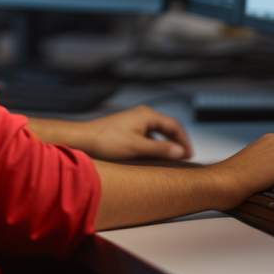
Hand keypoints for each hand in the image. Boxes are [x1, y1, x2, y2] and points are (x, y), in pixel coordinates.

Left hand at [27, 105, 192, 161]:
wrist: (83, 138)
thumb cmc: (106, 140)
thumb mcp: (137, 147)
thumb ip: (160, 149)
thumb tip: (181, 152)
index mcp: (146, 115)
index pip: (175, 126)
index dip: (185, 141)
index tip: (190, 155)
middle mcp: (141, 115)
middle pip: (167, 128)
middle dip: (176, 142)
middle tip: (184, 157)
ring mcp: (133, 121)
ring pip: (156, 132)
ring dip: (165, 144)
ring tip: (170, 159)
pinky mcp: (127, 129)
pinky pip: (147, 136)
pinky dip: (153, 145)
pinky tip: (152, 157)